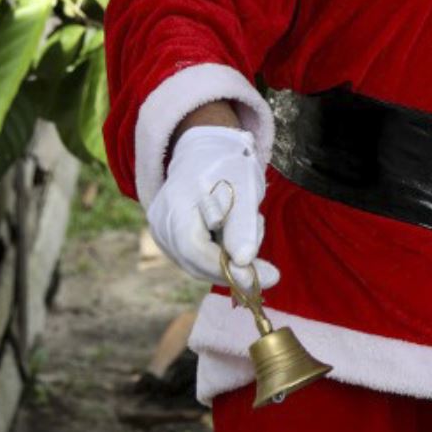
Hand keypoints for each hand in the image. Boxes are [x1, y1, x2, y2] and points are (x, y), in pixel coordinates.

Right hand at [146, 126, 279, 290]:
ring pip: (198, 264)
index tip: (266, 279)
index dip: (228, 269)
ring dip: (230, 260)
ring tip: (252, 230)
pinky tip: (237, 236)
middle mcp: (161, 221)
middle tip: (271, 273)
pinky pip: (197, 258)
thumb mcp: (244, 189)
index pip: (196, 249)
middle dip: (234, 269)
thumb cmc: (228, 165)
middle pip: (195, 262)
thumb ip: (241, 226)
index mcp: (176, 204)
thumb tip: (243, 262)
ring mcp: (161, 231)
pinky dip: (221, 255)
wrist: (207, 152)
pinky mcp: (169, 239)